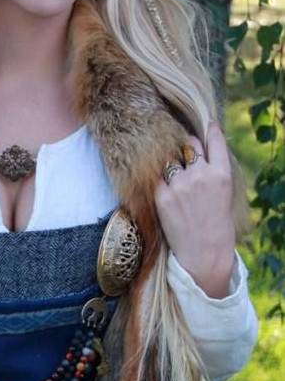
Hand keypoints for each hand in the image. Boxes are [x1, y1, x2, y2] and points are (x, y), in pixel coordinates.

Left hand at [153, 121, 235, 297]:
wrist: (204, 255)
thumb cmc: (217, 226)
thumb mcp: (224, 195)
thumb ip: (212, 173)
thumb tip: (198, 155)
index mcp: (221, 174)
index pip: (214, 141)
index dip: (209, 131)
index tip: (207, 125)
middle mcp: (200, 175)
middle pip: (188, 144)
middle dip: (185, 145)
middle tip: (182, 152)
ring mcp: (179, 185)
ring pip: (169, 159)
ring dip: (169, 162)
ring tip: (171, 173)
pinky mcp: (162, 196)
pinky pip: (156, 177)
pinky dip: (158, 179)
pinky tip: (161, 186)